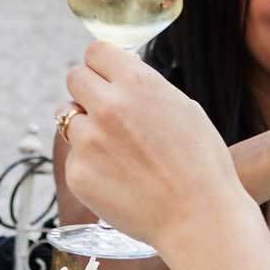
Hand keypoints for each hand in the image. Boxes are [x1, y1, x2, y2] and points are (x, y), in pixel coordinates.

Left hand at [63, 43, 239, 257]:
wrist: (200, 218)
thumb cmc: (202, 166)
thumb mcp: (184, 109)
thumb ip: (147, 90)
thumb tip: (123, 80)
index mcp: (138, 83)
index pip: (97, 51)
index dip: (102, 65)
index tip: (106, 77)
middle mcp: (109, 106)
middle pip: (74, 78)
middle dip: (87, 91)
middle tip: (104, 111)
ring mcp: (89, 141)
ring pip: (67, 118)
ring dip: (85, 128)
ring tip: (115, 151)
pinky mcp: (78, 173)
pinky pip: (74, 157)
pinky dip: (89, 165)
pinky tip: (118, 180)